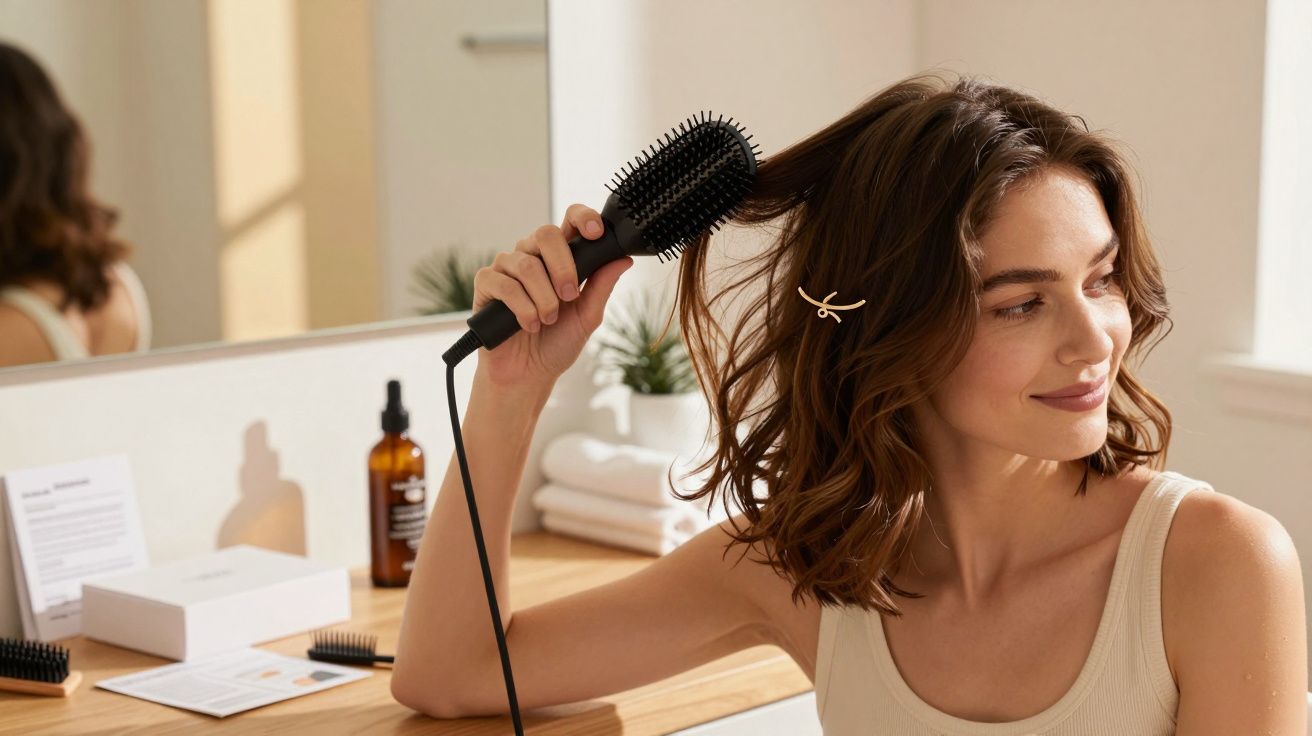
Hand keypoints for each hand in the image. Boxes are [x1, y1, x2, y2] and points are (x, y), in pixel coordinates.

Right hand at [472, 203, 633, 388]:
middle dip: (563, 267)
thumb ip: (602, 286)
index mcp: (559, 258)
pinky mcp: (487, 283)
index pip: (569, 221)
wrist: (527, 374)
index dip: (582, 217)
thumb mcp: (587, 317)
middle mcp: (532, 256)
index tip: (596, 233)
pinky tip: (528, 324)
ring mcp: (507, 267)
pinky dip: (522, 308)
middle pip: (546, 234)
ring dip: (544, 298)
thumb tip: (623, 259)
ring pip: (527, 264)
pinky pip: (505, 284)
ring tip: (547, 320)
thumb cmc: (556, 343)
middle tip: (569, 296)